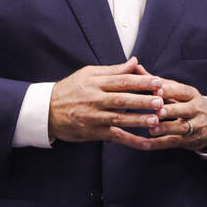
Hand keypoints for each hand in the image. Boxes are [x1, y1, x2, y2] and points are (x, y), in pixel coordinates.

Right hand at [48, 57, 164, 146]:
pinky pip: (115, 137)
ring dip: (139, 121)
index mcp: (95, 83)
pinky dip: (131, 142)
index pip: (121, 81)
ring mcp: (94, 118)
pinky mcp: (94, 132)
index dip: (140, 82)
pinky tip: (147, 144)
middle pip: (122, 100)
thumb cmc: (70, 89)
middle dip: (142, 101)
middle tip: (160, 101)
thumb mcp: (88, 74)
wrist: (45, 111)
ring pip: (119, 119)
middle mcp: (95, 100)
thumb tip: (134, 61)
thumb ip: (113, 70)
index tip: (158, 82)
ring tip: (156, 120)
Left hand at [135, 69, 206, 151]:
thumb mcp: (178, 92)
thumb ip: (157, 82)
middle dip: (171, 110)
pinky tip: (147, 143)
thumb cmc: (189, 104)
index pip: (182, 91)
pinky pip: (174, 142)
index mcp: (192, 95)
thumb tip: (135, 66)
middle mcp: (196, 109)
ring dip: (166, 128)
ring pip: (182, 127)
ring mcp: (195, 126)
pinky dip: (160, 143)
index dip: (170, 91)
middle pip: (185, 109)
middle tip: (157, 110)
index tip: (157, 90)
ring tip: (152, 128)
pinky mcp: (189, 141)